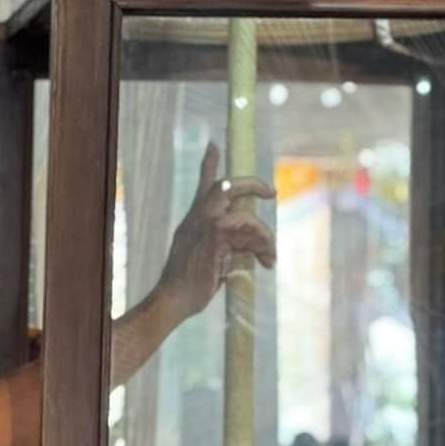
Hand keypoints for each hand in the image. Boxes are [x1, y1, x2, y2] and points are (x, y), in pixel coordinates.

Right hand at [153, 143, 276, 320]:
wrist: (172, 300)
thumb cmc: (189, 286)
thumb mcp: (209, 259)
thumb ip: (226, 246)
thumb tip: (251, 247)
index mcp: (194, 221)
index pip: (203, 186)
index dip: (209, 164)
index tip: (213, 145)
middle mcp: (198, 219)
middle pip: (225, 185)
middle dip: (252, 184)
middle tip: (272, 192)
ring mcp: (204, 227)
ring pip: (244, 215)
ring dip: (264, 234)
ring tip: (270, 255)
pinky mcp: (214, 239)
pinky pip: (247, 230)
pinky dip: (262, 244)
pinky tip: (266, 261)